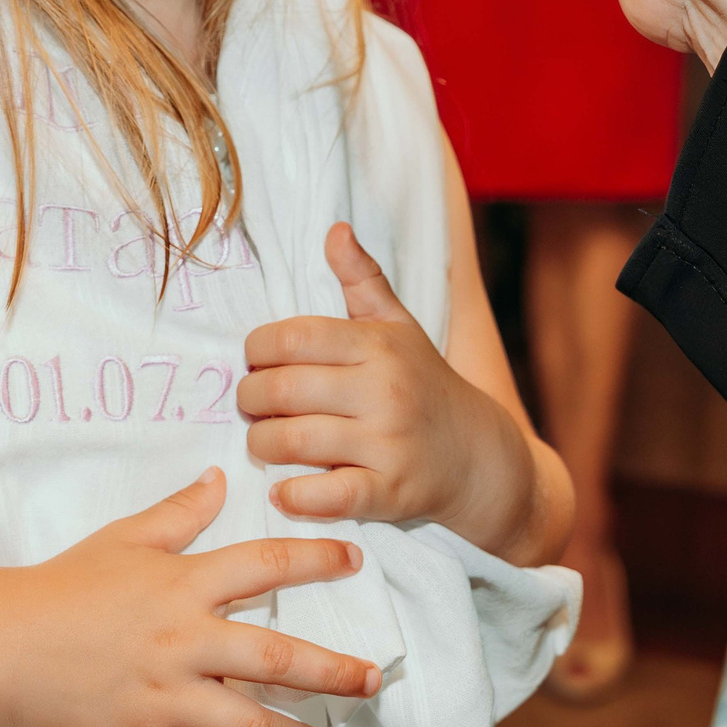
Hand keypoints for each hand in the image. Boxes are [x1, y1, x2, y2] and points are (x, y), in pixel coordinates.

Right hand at [5, 469, 379, 726]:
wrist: (4, 643)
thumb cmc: (66, 585)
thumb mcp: (126, 538)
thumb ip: (180, 511)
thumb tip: (220, 478)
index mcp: (183, 585)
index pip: (264, 565)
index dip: (315, 559)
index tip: (354, 559)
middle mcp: (183, 642)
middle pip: (275, 659)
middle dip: (332, 672)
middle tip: (371, 681)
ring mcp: (164, 697)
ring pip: (247, 726)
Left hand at [239, 224, 535, 553]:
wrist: (478, 454)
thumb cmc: (422, 383)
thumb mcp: (398, 325)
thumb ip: (362, 279)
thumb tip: (335, 230)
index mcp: (378, 346)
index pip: (292, 338)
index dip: (255, 350)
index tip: (254, 362)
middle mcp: (384, 391)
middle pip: (282, 390)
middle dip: (249, 400)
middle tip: (250, 405)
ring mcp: (388, 444)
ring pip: (293, 442)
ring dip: (262, 445)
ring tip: (262, 441)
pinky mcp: (390, 494)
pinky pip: (325, 497)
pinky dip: (294, 496)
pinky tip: (283, 490)